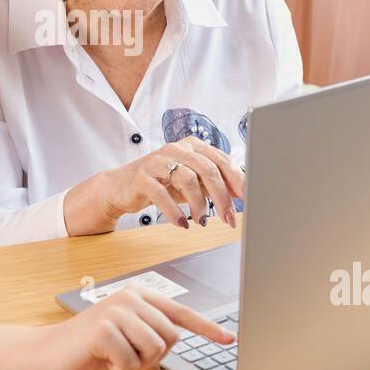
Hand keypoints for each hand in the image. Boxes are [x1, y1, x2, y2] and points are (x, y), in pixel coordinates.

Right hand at [35, 286, 235, 369]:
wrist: (51, 352)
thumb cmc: (92, 347)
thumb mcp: (127, 336)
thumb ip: (152, 332)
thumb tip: (177, 339)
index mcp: (139, 296)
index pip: (181, 313)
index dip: (207, 328)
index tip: (228, 338)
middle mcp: (130, 298)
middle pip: (170, 337)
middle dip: (152, 356)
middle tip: (126, 355)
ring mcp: (116, 310)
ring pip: (155, 349)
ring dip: (136, 363)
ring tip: (115, 356)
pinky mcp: (104, 328)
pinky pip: (131, 361)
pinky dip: (119, 369)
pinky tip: (103, 360)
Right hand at [90, 137, 244, 231]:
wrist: (122, 186)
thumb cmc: (162, 183)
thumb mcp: (192, 182)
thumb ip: (213, 184)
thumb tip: (241, 193)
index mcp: (192, 146)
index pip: (220, 159)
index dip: (236, 179)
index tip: (247, 198)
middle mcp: (176, 149)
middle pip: (206, 169)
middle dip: (221, 196)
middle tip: (228, 218)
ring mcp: (157, 161)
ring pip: (186, 179)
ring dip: (198, 204)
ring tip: (201, 220)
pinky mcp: (141, 176)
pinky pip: (161, 194)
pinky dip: (174, 212)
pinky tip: (182, 224)